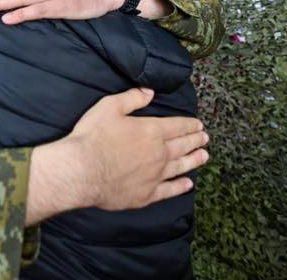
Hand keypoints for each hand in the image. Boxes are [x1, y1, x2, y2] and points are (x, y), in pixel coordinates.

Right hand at [71, 89, 207, 210]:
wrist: (81, 171)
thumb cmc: (93, 137)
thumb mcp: (109, 107)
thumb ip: (132, 98)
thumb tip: (150, 92)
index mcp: (152, 131)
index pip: (178, 126)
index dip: (190, 125)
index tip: (199, 125)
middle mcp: (159, 154)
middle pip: (183, 146)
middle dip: (195, 141)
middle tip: (205, 139)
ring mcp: (155, 176)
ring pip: (181, 167)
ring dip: (194, 161)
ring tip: (204, 156)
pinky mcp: (147, 195)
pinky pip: (169, 190)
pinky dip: (181, 186)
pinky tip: (187, 184)